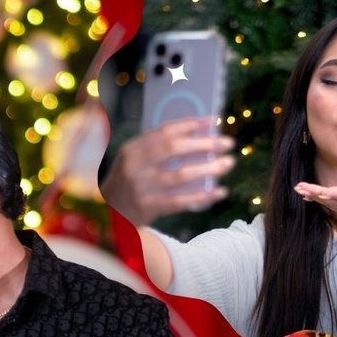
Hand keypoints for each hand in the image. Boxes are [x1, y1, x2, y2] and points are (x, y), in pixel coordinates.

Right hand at [100, 116, 233, 224]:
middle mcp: (134, 166)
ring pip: (181, 175)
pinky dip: (203, 196)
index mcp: (131, 149)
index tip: (213, 121)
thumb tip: (197, 137)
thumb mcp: (134, 162)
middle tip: (227, 142)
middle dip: (204, 143)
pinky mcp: (148, 207)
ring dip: (208, 168)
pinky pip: (181, 200)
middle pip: (174, 149)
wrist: (108, 216)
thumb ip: (157, 150)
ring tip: (228, 163)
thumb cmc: (129, 185)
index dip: (191, 124)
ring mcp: (140, 187)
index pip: (164, 131)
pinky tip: (220, 191)